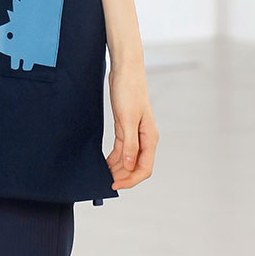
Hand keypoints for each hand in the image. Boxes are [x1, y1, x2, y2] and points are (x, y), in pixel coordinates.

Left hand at [106, 60, 157, 188]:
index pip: (144, 168)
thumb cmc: (129, 90)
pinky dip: (115, 157)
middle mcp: (144, 138)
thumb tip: (130, 165)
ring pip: (128, 159)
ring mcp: (135, 133)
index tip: (115, 184)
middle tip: (106, 182)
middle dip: (123, 176)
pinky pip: (122, 149)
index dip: (131, 179)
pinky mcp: (125, 127)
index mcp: (150, 138)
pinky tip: (106, 163)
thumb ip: (130, 143)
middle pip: (136, 166)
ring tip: (104, 175)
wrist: (125, 71)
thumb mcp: (128, 119)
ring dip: (118, 168)